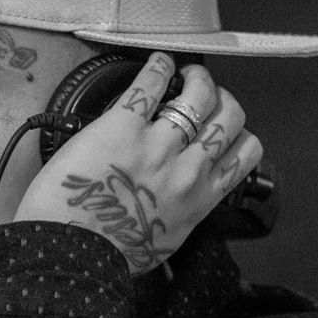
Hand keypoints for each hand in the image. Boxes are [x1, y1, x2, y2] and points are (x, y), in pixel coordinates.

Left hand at [13, 52, 262, 274]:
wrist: (72, 254)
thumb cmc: (110, 255)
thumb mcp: (164, 242)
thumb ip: (180, 215)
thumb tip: (179, 202)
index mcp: (200, 199)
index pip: (245, 154)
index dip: (238, 133)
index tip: (223, 126)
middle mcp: (187, 169)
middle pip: (230, 117)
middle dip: (223, 99)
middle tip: (206, 94)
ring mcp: (156, 145)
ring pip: (200, 96)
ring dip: (197, 79)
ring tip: (187, 75)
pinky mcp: (120, 128)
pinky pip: (148, 86)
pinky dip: (157, 67)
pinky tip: (157, 62)